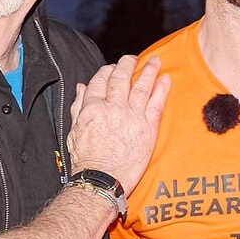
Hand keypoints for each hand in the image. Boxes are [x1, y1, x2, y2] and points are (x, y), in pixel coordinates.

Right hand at [67, 55, 169, 195]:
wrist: (101, 180)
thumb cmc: (86, 161)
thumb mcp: (74, 131)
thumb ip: (78, 107)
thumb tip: (81, 88)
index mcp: (92, 108)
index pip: (100, 81)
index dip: (107, 71)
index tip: (112, 67)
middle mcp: (112, 107)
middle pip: (120, 78)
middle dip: (127, 64)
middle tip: (133, 58)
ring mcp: (131, 115)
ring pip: (141, 85)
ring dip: (148, 70)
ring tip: (155, 61)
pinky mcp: (147, 126)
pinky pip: (156, 102)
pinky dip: (161, 88)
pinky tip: (165, 78)